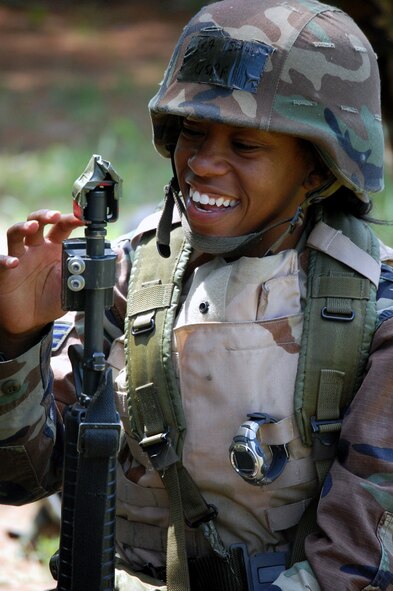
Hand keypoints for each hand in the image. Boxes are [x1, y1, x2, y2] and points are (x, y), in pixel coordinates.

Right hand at [0, 210, 83, 354]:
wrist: (31, 321)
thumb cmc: (51, 299)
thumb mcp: (74, 286)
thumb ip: (89, 272)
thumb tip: (113, 258)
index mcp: (54, 248)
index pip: (61, 227)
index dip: (70, 219)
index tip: (83, 218)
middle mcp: (36, 248)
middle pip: (37, 221)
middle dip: (45, 215)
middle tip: (56, 216)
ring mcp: (19, 257)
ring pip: (16, 234)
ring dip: (23, 227)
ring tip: (32, 227)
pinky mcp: (5, 272)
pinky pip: (1, 261)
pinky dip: (4, 260)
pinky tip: (13, 262)